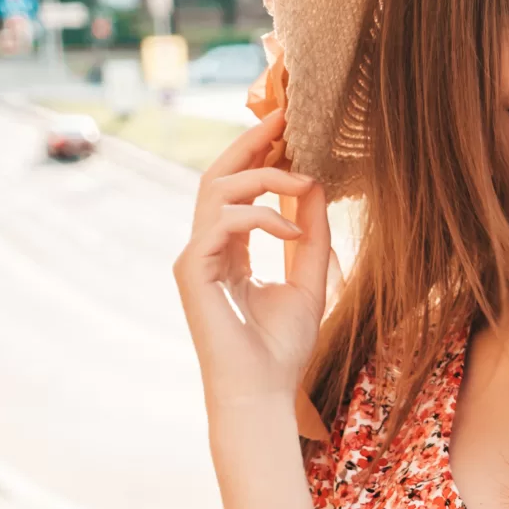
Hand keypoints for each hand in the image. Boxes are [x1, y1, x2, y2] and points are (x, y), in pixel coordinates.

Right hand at [172, 106, 332, 421]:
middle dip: (252, 142)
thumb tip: (316, 185)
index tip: (292, 126)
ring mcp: (194, 257)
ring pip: (217, 190)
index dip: (261, 153)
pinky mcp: (192, 271)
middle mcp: (206, 246)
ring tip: (304, 180)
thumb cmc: (280, 347)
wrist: (261, 392)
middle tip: (286, 116)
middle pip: (219, 175)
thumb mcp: (308, 279)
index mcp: (229, 248)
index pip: (239, 187)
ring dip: (264, 177)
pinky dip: (261, 218)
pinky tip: (292, 230)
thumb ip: (312, 235)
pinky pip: (222, 223)